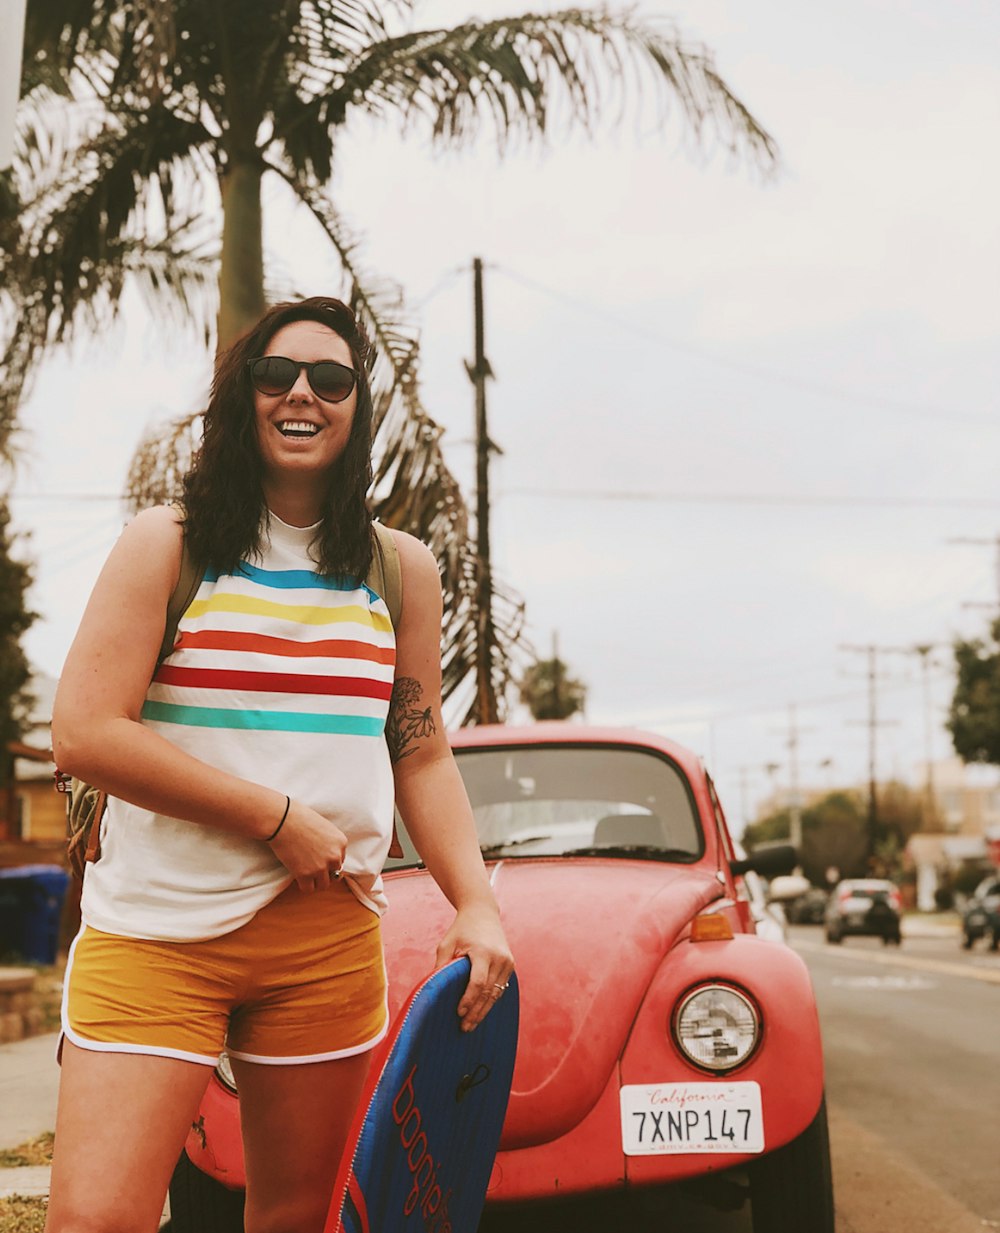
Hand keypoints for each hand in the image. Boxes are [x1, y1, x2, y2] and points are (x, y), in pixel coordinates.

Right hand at [267, 798, 346, 891]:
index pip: (340, 860)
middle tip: (310, 864)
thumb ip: (330, 843)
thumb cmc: (300, 818)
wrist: (282, 820)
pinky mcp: (305, 874)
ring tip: (305, 871)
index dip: (327, 859)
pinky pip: (309, 889)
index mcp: (341, 842)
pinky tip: (297, 876)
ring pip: (323, 884)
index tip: (316, 854)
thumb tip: (330, 859)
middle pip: (334, 873)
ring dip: (315, 880)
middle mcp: (334, 856)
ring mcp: (321, 867)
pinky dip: (304, 885)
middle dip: (324, 871)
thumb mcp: (324, 827)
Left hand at [436, 903, 514, 1031]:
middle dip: (476, 1012)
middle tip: (465, 1028)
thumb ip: (442, 964)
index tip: (459, 1013)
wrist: (483, 912)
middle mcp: (499, 958)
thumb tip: (434, 989)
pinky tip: (481, 1011)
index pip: (477, 983)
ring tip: (472, 1024)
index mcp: (483, 952)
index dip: (468, 1000)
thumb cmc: (461, 928)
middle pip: (488, 992)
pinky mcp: (510, 964)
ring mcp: (507, 962)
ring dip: (484, 1010)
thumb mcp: (447, 942)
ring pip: (496, 993)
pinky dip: (491, 1000)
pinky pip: (501, 987)